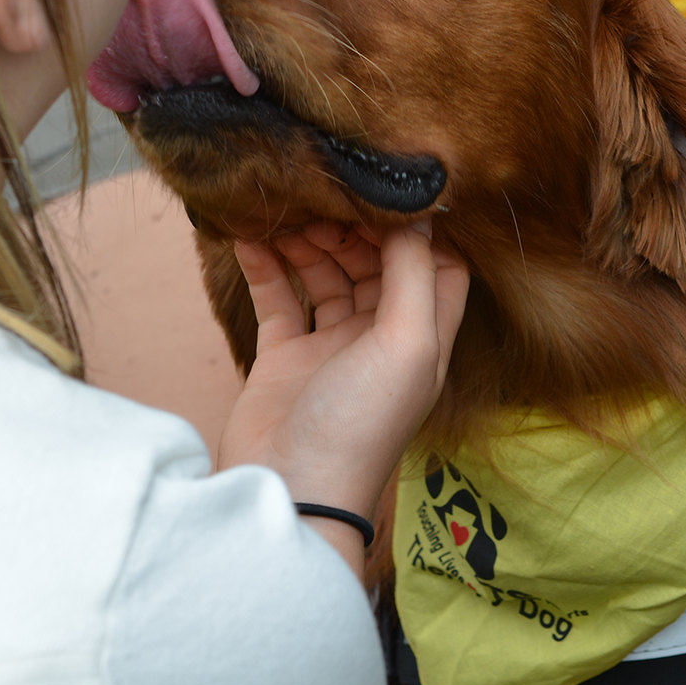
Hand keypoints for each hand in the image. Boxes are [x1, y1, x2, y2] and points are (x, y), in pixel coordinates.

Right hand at [216, 221, 468, 569]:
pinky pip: (279, 297)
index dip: (419, 229)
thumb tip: (419, 214)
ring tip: (284, 210)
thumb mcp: (407, 344)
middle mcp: (382, 339)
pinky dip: (266, 265)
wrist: (290, 492)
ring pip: (327, 274)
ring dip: (308, 240)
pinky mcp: (285, 357)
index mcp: (424, 338)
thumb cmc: (360, 425)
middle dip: (353, 227)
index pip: (438, 267)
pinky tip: (247, 235)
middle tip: (322, 197)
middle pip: (377, 263)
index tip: (387, 192)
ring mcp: (332, 347)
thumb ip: (414, 275)